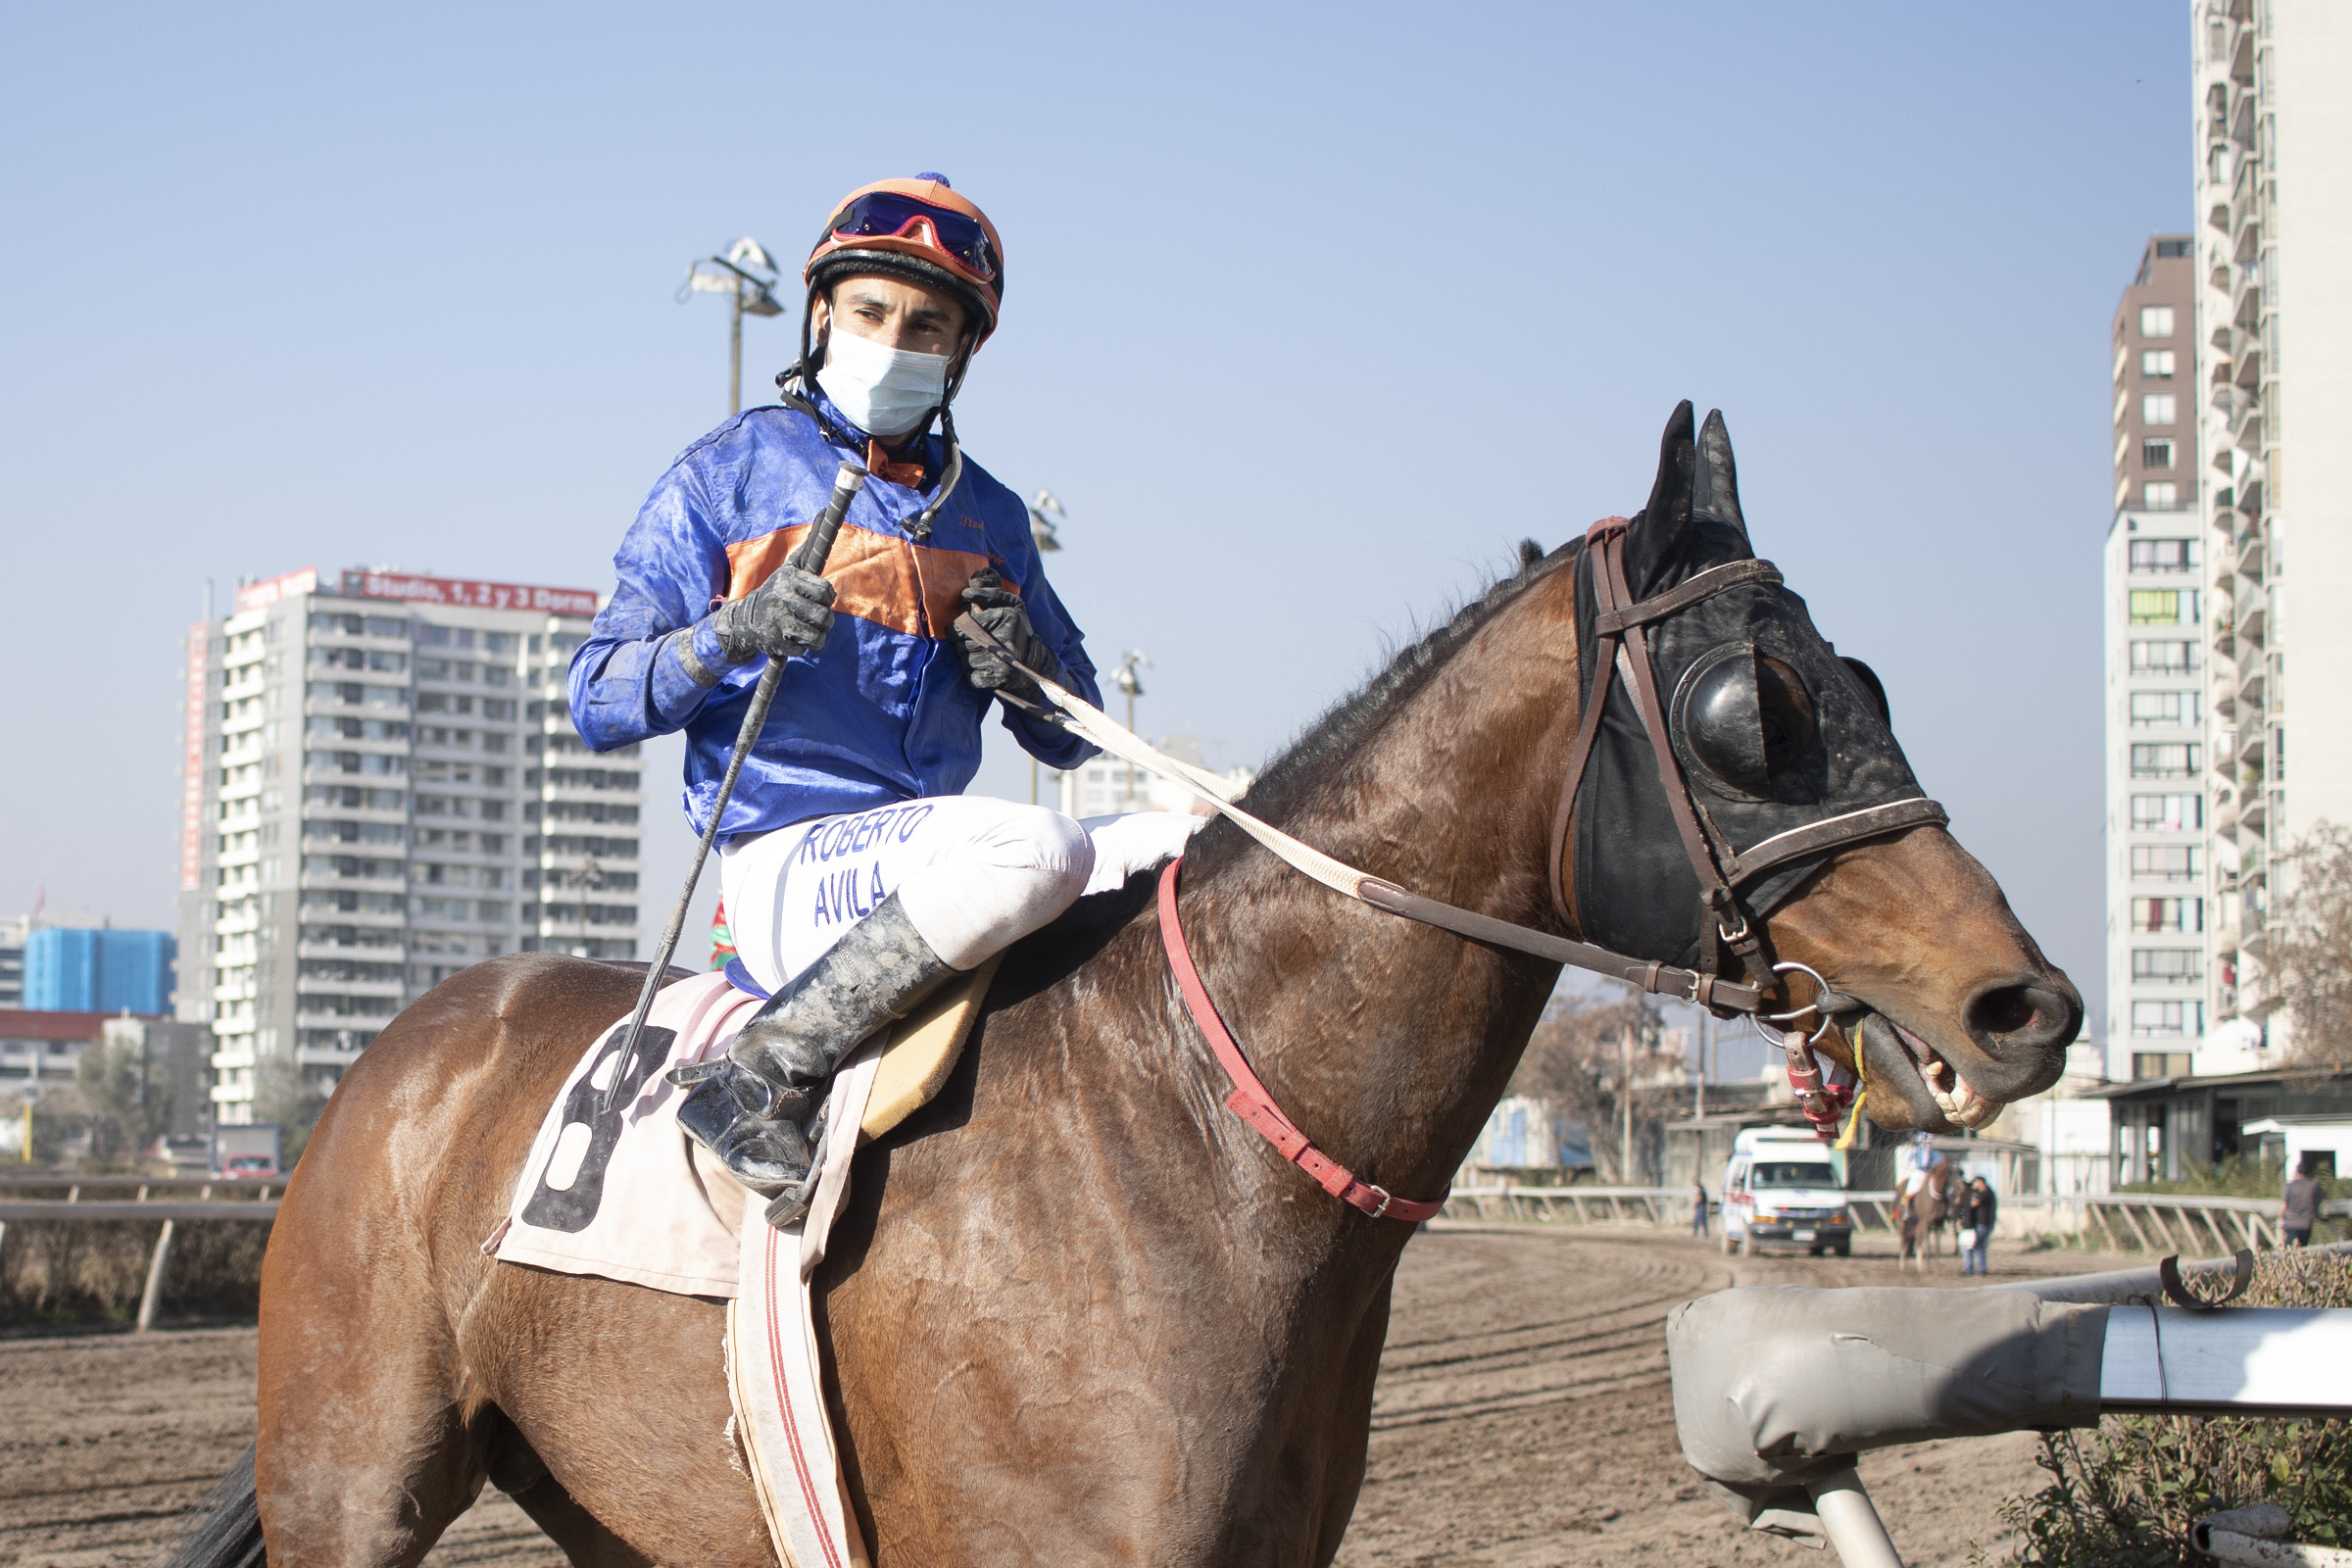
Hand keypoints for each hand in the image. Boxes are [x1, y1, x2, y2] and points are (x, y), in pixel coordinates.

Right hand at [711, 566, 834, 662]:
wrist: (742, 620)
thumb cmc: (774, 594)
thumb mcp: (785, 572)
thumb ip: (804, 554)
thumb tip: (822, 517)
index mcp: (787, 579)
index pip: (824, 590)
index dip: (828, 598)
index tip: (823, 600)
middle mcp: (781, 598)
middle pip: (822, 616)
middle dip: (827, 621)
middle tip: (822, 621)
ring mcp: (777, 621)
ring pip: (816, 636)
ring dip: (819, 637)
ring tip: (814, 633)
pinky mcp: (774, 641)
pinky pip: (802, 649)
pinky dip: (803, 647)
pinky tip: (796, 640)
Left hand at [953, 567, 1060, 697]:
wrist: (1035, 666)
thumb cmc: (1018, 630)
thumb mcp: (1011, 605)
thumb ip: (991, 591)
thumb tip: (971, 583)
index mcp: (1008, 616)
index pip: (966, 621)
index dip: (959, 623)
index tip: (959, 621)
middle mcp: (1006, 638)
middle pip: (963, 639)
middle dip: (962, 640)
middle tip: (971, 640)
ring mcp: (1001, 661)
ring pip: (965, 657)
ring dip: (967, 656)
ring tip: (981, 654)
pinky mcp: (997, 679)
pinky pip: (971, 675)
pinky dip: (973, 673)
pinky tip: (985, 667)